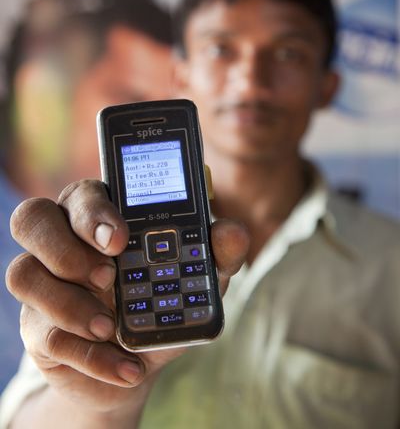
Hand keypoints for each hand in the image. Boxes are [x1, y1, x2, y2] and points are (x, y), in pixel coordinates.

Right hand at [6, 179, 247, 417]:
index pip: (82, 193)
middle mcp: (63, 240)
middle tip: (108, 275)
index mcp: (99, 215)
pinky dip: (90, 356)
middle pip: (33, 217)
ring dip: (70, 304)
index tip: (121, 238)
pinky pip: (46, 334)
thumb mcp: (198, 277)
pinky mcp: (37, 327)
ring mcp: (44, 283)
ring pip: (23, 273)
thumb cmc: (163, 301)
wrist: (139, 361)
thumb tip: (230, 232)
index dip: (94, 210)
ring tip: (112, 327)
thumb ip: (216, 251)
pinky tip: (126, 367)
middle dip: (66, 246)